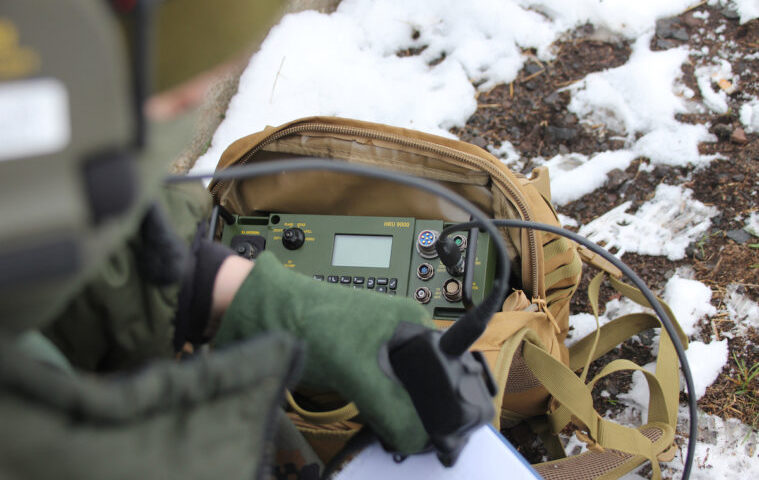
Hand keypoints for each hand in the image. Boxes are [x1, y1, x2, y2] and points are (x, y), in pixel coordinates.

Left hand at [214, 251, 433, 452]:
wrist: (262, 313)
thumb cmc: (306, 321)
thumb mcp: (355, 369)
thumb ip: (391, 406)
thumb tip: (418, 439)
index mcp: (412, 321)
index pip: (444, 372)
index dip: (441, 407)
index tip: (434, 437)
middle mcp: (400, 330)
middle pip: (424, 384)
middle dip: (417, 414)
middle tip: (407, 439)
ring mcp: (379, 345)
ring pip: (402, 391)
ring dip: (397, 413)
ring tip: (390, 432)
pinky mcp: (359, 359)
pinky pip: (381, 391)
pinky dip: (379, 409)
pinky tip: (375, 423)